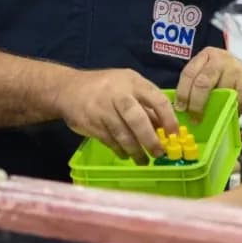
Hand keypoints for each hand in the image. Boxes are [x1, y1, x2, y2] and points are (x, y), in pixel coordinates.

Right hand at [55, 68, 179, 162]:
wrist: (67, 89)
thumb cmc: (105, 88)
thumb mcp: (127, 86)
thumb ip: (145, 103)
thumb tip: (164, 127)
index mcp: (133, 82)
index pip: (157, 99)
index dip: (169, 119)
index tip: (174, 135)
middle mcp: (119, 94)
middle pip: (138, 119)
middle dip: (150, 139)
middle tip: (159, 153)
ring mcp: (103, 109)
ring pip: (123, 134)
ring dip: (135, 150)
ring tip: (143, 160)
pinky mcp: (92, 123)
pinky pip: (110, 141)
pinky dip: (120, 150)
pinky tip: (125, 155)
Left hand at [177, 47, 241, 118]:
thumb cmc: (230, 81)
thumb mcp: (211, 76)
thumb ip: (197, 85)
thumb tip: (179, 107)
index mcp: (207, 56)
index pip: (188, 73)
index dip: (182, 93)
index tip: (180, 108)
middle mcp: (220, 59)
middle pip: (201, 82)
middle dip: (194, 103)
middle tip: (193, 117)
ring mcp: (234, 70)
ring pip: (216, 94)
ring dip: (211, 110)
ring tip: (209, 118)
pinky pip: (231, 103)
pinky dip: (226, 112)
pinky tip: (226, 113)